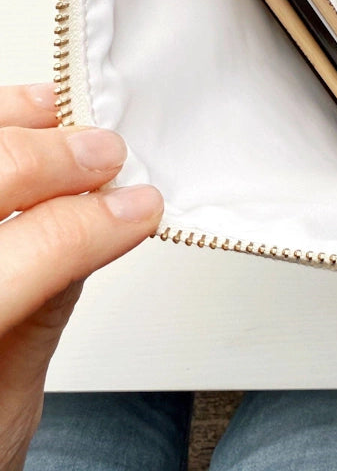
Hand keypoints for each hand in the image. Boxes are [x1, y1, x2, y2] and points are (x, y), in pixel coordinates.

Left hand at [0, 84, 162, 470]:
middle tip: (108, 157)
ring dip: (14, 125)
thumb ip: (46, 307)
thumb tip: (104, 222)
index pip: (31, 251)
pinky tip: (21, 116)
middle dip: (54, 159)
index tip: (141, 208)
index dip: (93, 221)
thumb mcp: (7, 403)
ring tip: (61, 117)